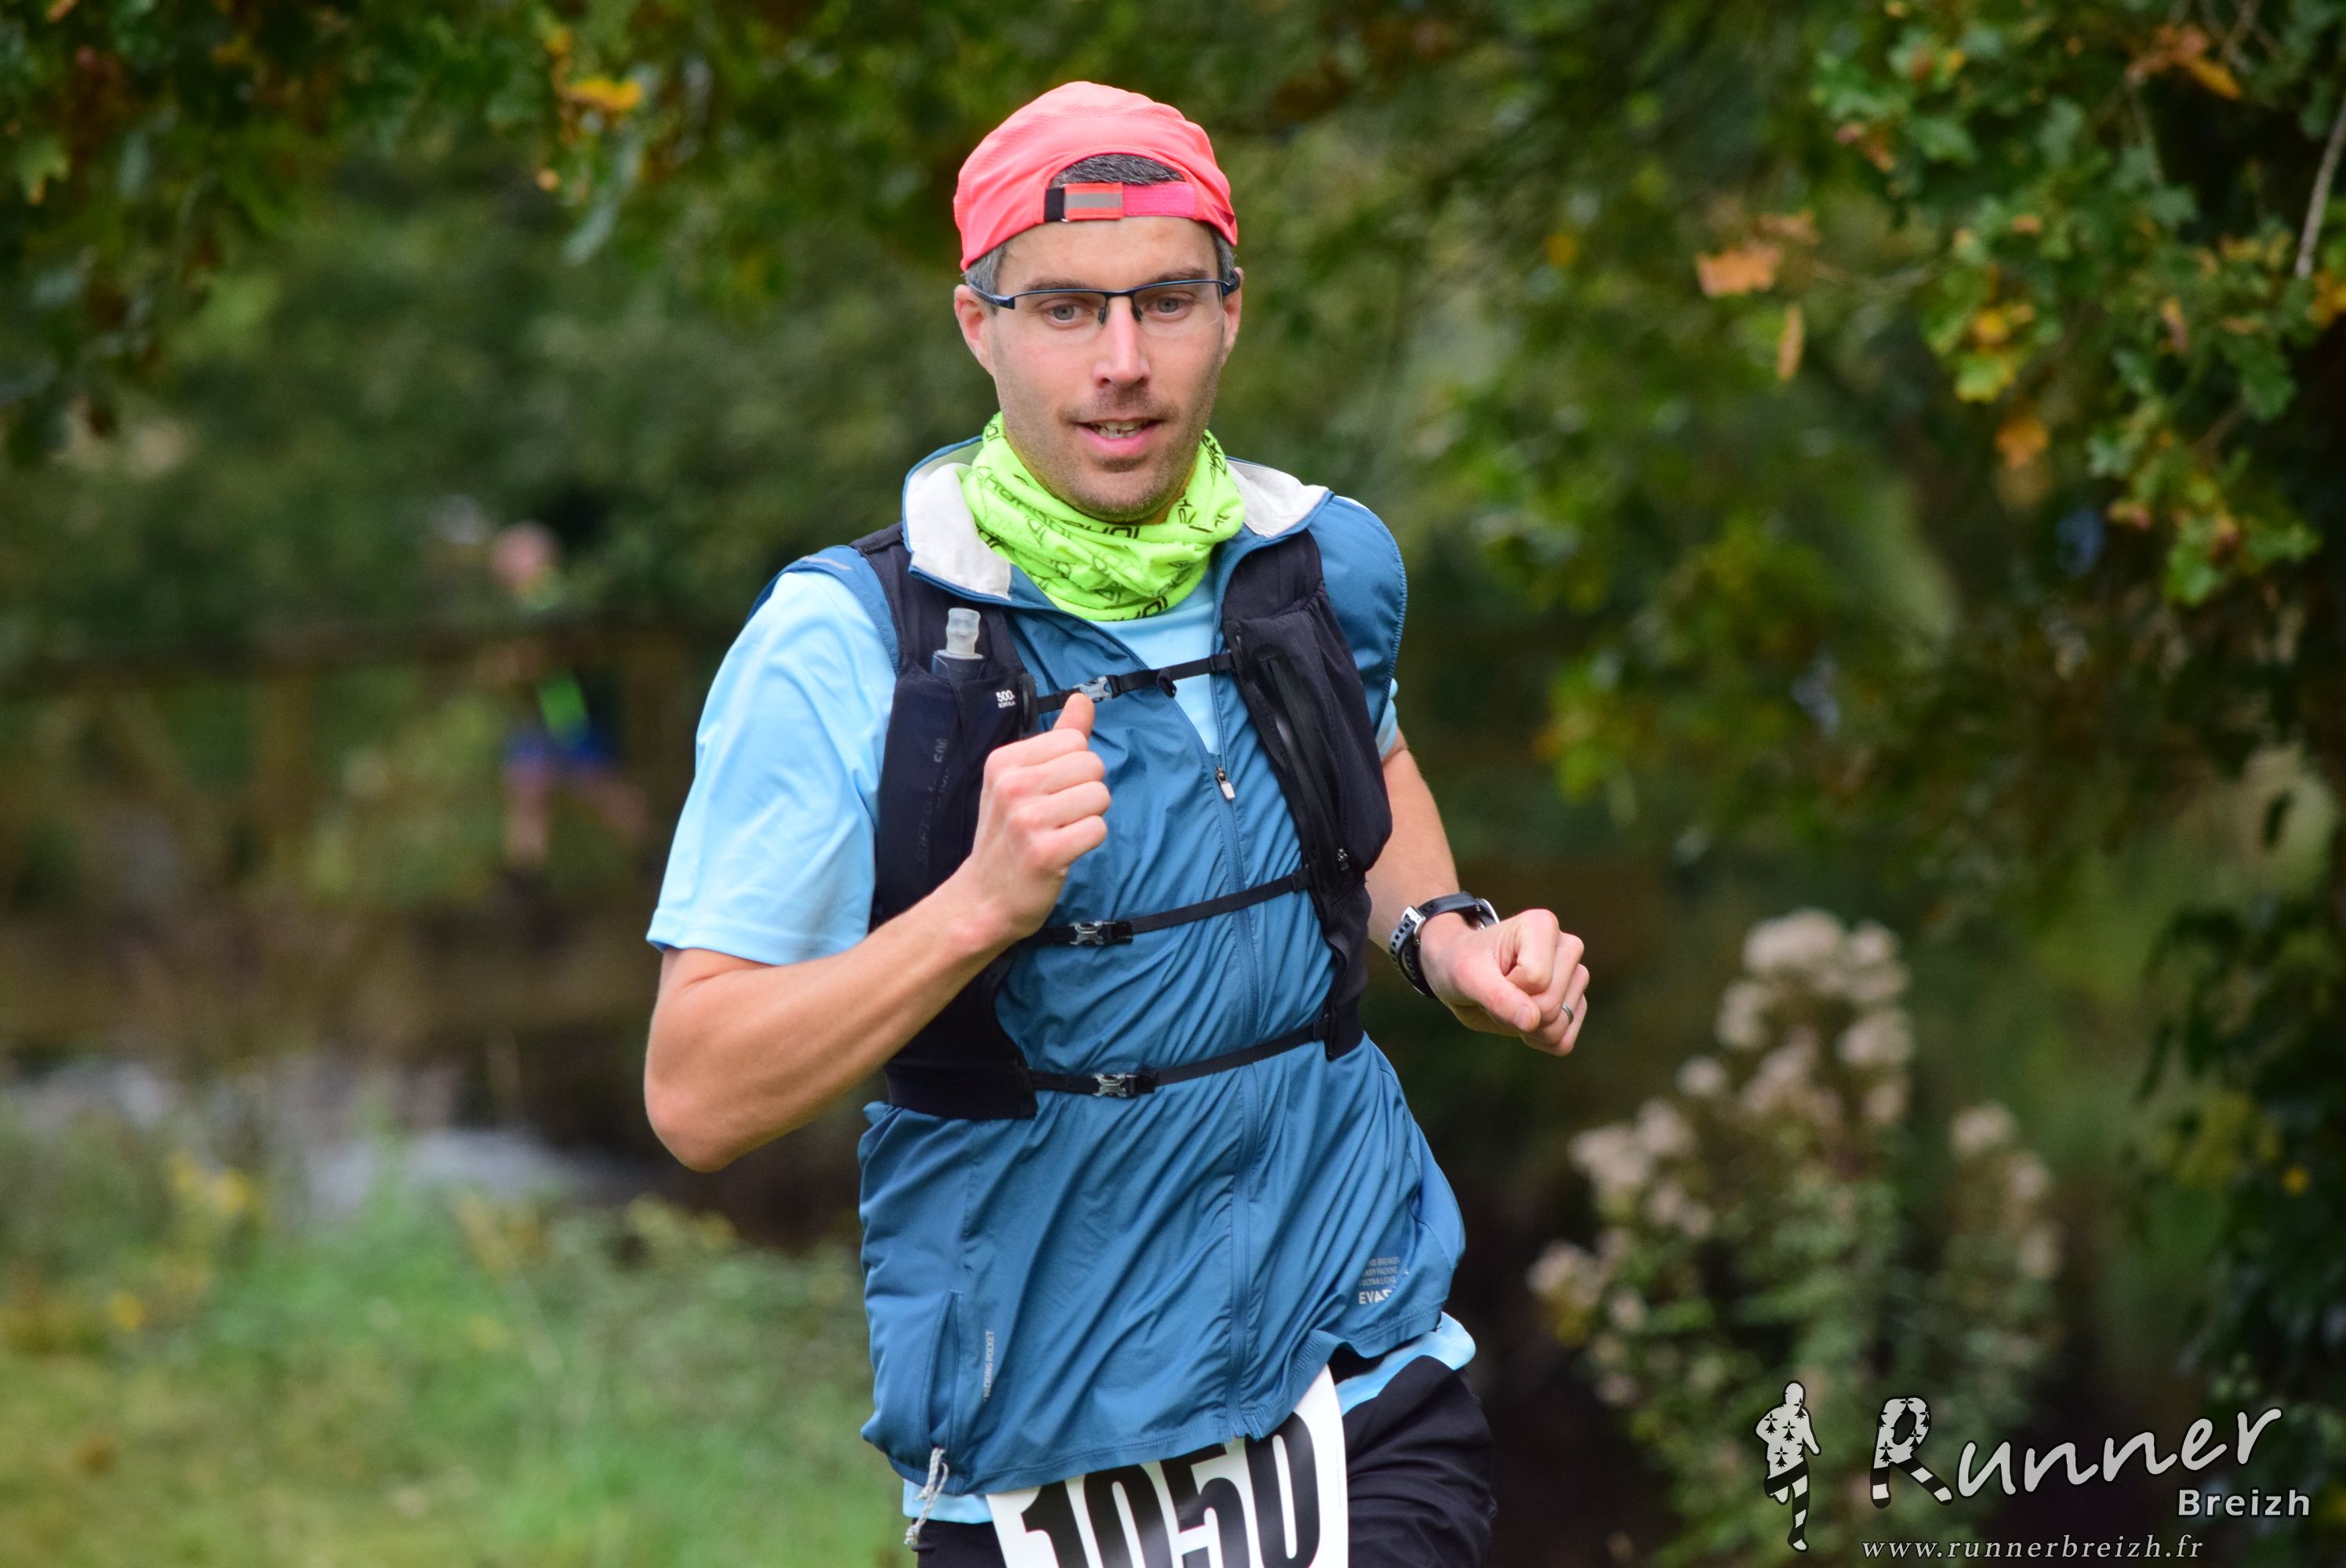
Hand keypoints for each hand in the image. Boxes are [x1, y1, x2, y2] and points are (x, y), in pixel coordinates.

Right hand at [951, 690, 1109, 947]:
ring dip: (1090, 817)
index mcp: (1004, 761)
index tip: (1050, 792)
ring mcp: (1027, 819)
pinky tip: (1065, 851)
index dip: (1074, 768)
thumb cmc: (1008, 836)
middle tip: (1059, 816)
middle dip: (1087, 791)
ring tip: (1061, 832)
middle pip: (1092, 764)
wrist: (984, 898)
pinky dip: (1089, 842)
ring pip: (1100, 796)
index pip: (1075, 740)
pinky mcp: (1046, 851)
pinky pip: (1098, 829)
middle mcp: (1012, 785)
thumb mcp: (1020, 780)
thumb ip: (1058, 737)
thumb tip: (1083, 699)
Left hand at [1419, 906, 1587, 1054]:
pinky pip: (1564, 1041)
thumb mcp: (1467, 977)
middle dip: (1514, 1010)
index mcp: (1543, 926)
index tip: (1491, 974)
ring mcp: (1575, 976)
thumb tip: (1532, 1021)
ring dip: (1525, 1027)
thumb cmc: (1461, 964)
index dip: (1506, 988)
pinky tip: (1522, 1019)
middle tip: (1496, 991)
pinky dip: (1538, 1040)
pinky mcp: (1576, 1004)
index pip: (1536, 979)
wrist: (1461, 973)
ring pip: (1560, 1025)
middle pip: (1551, 1004)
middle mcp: (1567, 947)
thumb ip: (1498, 998)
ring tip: (1509, 1001)